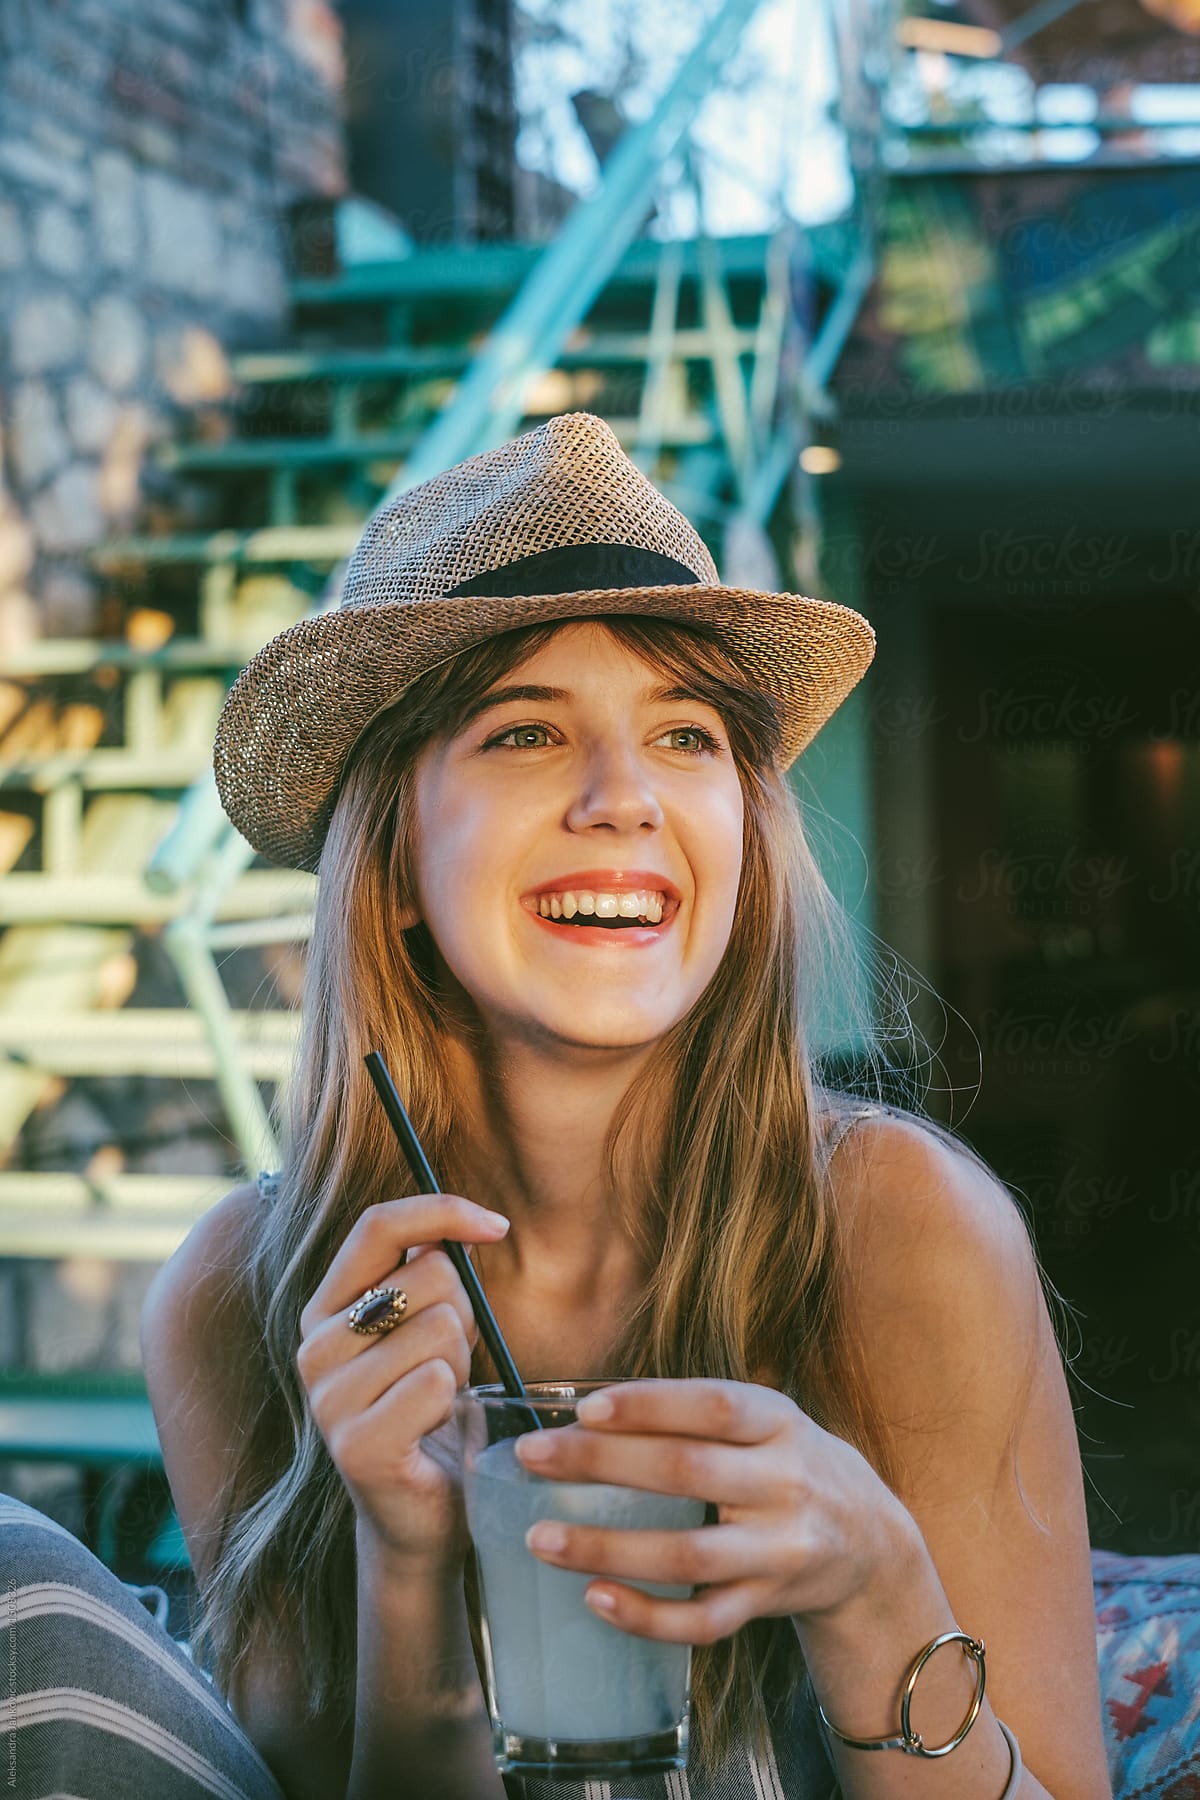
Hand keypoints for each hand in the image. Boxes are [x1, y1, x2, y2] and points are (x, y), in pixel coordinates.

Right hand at [296, 1194, 509, 1568]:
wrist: (424, 1509)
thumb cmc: (432, 1408)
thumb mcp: (432, 1328)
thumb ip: (434, 1276)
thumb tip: (466, 1225)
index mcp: (328, 1307)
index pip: (378, 1226)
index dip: (442, 1210)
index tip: (496, 1226)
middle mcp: (316, 1345)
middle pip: (429, 1276)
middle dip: (464, 1315)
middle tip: (449, 1365)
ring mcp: (328, 1397)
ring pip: (440, 1329)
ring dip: (461, 1364)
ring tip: (441, 1399)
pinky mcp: (355, 1445)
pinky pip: (435, 1382)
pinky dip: (454, 1402)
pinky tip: (435, 1429)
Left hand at [516, 1378, 906, 1643]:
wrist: (872, 1543)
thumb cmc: (790, 1465)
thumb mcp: (768, 1421)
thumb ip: (698, 1414)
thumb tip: (592, 1412)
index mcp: (780, 1423)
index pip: (713, 1405)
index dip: (649, 1406)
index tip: (585, 1408)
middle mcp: (786, 1484)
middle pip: (687, 1472)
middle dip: (602, 1464)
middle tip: (533, 1458)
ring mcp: (778, 1551)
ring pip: (687, 1555)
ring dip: (607, 1548)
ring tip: (541, 1540)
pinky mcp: (768, 1605)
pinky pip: (703, 1621)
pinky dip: (647, 1616)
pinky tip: (595, 1599)